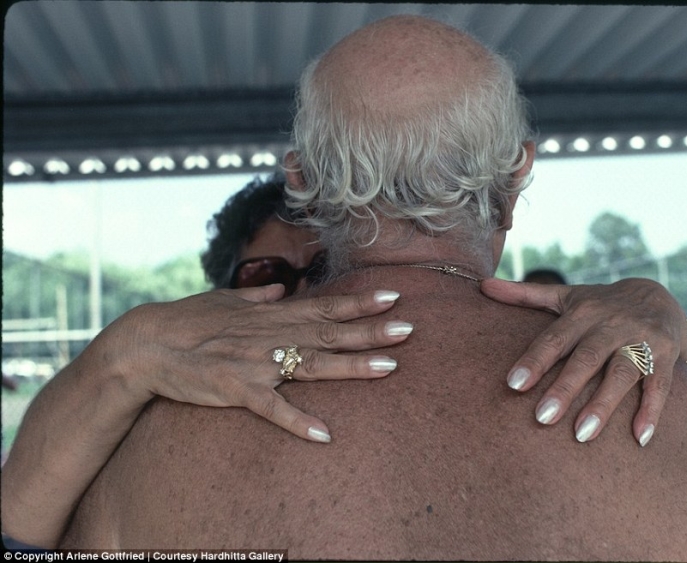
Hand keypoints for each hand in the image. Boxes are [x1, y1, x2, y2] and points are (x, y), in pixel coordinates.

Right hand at [114, 285, 410, 441]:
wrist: (146, 344)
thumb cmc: (187, 321)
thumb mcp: (225, 301)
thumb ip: (258, 298)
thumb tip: (280, 291)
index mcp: (272, 316)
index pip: (325, 307)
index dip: (360, 303)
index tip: (393, 297)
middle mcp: (271, 336)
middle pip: (330, 334)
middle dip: (371, 332)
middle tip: (409, 329)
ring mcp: (256, 363)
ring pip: (312, 365)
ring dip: (351, 367)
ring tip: (389, 369)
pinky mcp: (236, 389)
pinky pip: (272, 408)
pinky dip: (298, 421)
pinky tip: (325, 434)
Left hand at [481, 277, 686, 446]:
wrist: (660, 294)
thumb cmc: (600, 305)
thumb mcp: (566, 296)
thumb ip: (525, 295)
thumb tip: (481, 285)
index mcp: (583, 313)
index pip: (554, 338)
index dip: (535, 359)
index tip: (513, 384)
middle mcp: (611, 325)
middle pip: (587, 357)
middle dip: (565, 388)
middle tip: (542, 418)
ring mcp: (641, 340)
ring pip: (622, 372)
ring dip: (604, 404)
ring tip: (582, 435)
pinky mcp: (667, 356)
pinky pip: (660, 385)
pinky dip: (652, 411)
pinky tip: (640, 438)